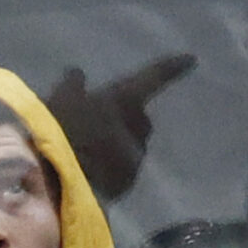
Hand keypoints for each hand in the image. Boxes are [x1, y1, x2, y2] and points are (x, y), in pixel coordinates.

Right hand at [43, 53, 196, 201]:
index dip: (171, 67)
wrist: (56, 185)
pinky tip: (89, 172)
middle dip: (129, 120)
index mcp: (125, 102)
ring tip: (91, 152)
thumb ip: (72, 87)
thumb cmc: (59, 133)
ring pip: (130, 148)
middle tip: (106, 122)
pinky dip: (110, 169)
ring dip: (117, 146)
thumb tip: (78, 73)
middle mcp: (137, 131)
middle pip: (141, 120)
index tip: (191, 59)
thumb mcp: (59, 101)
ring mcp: (132, 162)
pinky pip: (121, 173)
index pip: (153, 77)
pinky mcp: (124, 188)